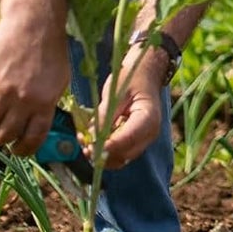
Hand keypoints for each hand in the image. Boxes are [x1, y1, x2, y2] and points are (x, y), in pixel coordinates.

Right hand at [0, 12, 70, 156]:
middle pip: (4, 135)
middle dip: (2, 135)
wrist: (34, 23)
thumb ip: (47, 105)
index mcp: (45, 102)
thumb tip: (35, 129)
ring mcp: (3, 89)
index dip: (23, 149)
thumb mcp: (59, 81)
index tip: (18, 149)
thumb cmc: (50, 52)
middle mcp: (24, 99)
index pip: (32, 139)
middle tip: (2, 125)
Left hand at [90, 45, 168, 167]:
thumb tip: (91, 136)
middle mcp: (149, 133)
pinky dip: (104, 151)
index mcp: (148, 117)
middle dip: (103, 154)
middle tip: (84, 146)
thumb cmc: (132, 77)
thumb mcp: (117, 91)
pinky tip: (91, 141)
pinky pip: (119, 152)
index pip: (129, 138)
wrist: (145, 73)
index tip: (91, 146)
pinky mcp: (134, 140)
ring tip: (84, 143)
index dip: (109, 146)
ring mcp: (142, 139)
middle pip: (125, 154)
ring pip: (121, 158)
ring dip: (101, 155)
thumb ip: (106, 114)